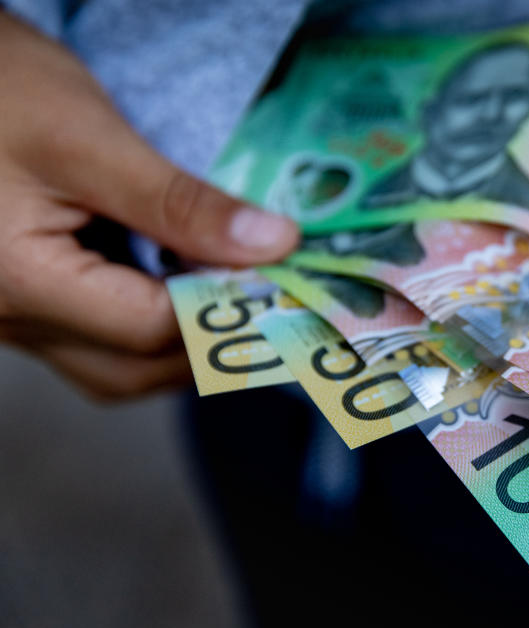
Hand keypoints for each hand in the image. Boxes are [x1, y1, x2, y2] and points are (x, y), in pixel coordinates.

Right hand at [0, 14, 299, 398]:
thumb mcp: (89, 139)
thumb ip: (179, 203)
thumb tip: (273, 245)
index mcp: (20, 284)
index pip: (150, 329)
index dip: (225, 309)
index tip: (282, 277)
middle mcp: (11, 318)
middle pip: (133, 369)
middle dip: (210, 343)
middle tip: (270, 297)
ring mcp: (15, 314)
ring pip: (116, 365)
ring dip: (183, 341)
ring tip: (235, 291)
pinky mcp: (27, 297)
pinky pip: (97, 337)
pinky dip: (151, 323)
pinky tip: (185, 283)